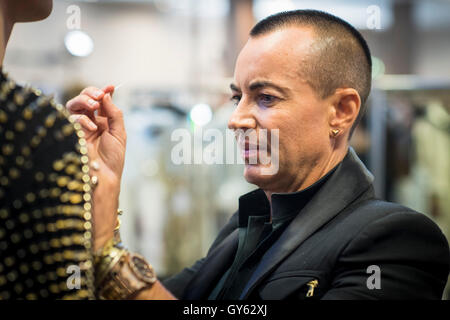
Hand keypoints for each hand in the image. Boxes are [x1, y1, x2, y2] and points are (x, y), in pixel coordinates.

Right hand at [66, 86, 126, 249]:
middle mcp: (89, 123)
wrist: (104, 177)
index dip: (103, 92)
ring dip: (83, 101)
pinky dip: (81, 119)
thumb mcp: (119, 134)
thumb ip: (114, 114)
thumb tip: (107, 95)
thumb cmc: (113, 159)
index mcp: (102, 122)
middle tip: (99, 96)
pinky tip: (92, 127)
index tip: (110, 86)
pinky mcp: (70, 134)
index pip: (99, 101)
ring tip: (94, 106)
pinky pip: (71, 119)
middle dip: (90, 93)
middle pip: (84, 99)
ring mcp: (78, 128)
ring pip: (73, 105)